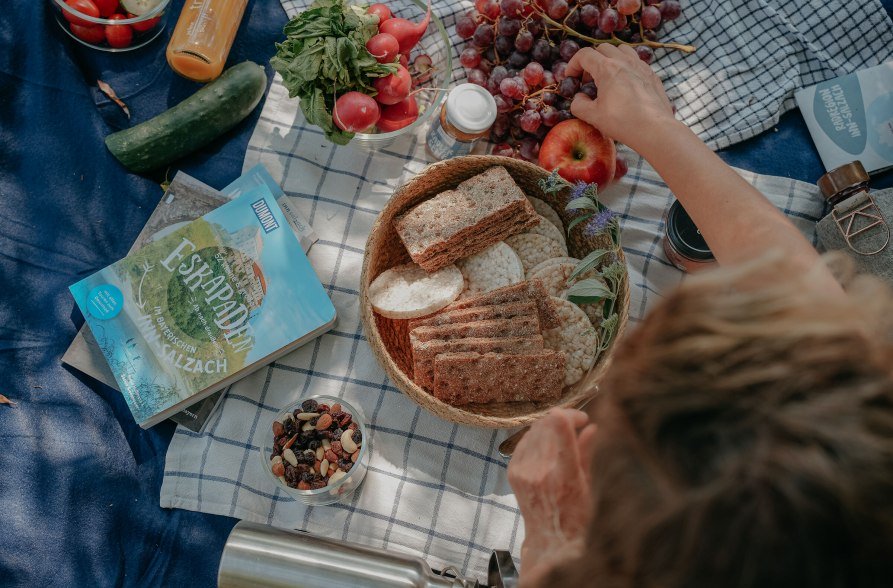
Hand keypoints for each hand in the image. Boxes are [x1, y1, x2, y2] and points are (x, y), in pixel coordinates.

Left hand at [507, 408, 596, 585]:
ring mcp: (523, 472)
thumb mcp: (590, 486)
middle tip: (580, 420)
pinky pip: (524, 441)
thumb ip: (587, 454)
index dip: (567, 417)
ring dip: (551, 424)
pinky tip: (548, 440)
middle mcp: (540, 472)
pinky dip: (537, 435)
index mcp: (564, 477)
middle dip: (565, 417)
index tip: (581, 416)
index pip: (560, 436)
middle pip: (547, 426)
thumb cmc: (576, 516)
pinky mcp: (513, 472)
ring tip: (566, 429)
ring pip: (535, 430)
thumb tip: (591, 428)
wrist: (550, 538)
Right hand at [566, 44, 675, 150]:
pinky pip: (636, 60)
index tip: (570, 78)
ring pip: (622, 49)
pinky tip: (625, 83)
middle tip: (588, 80)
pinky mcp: (652, 74)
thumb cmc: (622, 122)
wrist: (654, 128)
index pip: (584, 55)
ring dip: (610, 58)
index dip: (573, 64)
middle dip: (591, 61)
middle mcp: (624, 61)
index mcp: (607, 68)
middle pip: (602, 48)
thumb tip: (579, 98)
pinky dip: (626, 66)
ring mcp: (640, 65)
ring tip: (607, 76)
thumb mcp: (593, 116)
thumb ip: (579, 104)